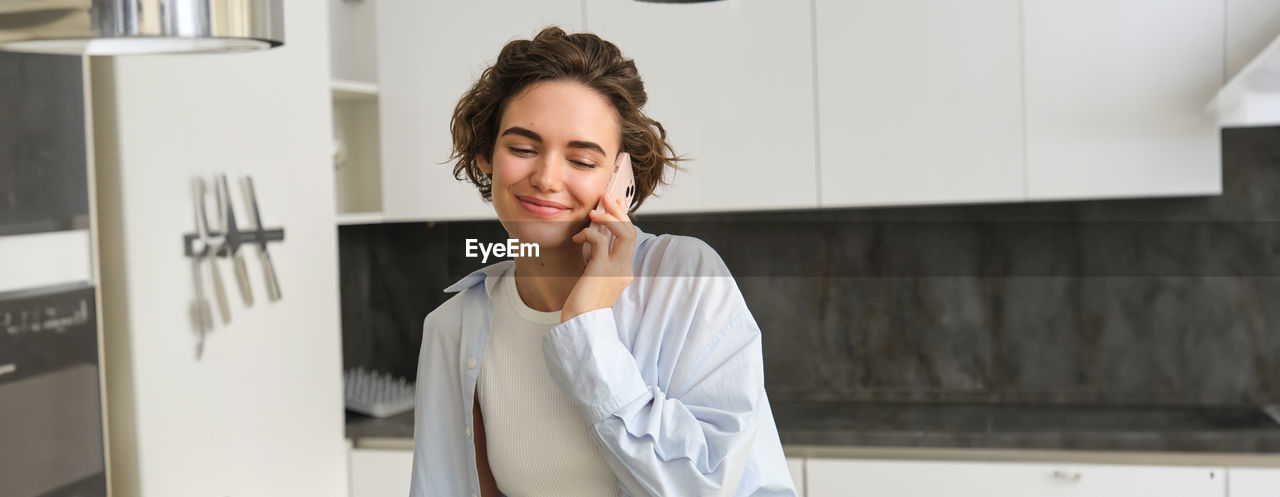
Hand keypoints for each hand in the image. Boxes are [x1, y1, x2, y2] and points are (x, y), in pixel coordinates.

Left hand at [563, 191, 636, 321]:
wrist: (580, 325)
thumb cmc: (581, 303)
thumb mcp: (592, 274)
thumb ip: (596, 256)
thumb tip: (594, 234)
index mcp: (624, 270)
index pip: (629, 237)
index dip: (623, 217)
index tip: (615, 201)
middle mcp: (624, 269)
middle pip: (631, 232)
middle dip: (619, 211)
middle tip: (607, 196)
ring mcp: (616, 271)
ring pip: (625, 233)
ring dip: (609, 218)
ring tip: (595, 211)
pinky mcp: (601, 271)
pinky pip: (599, 242)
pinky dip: (588, 234)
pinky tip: (577, 238)